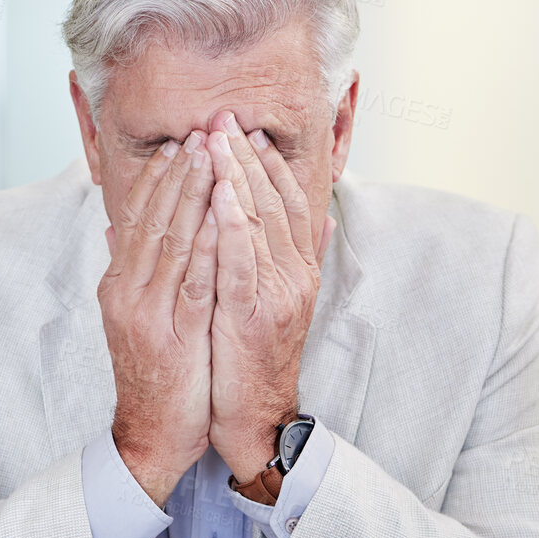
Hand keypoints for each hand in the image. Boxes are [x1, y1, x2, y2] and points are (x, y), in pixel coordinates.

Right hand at [99, 131, 219, 504]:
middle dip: (180, 174)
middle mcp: (127, 293)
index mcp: (119, 284)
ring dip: (194, 198)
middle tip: (202, 135)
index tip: (182, 145)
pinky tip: (224, 219)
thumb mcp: (136, 317)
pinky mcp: (173, 338)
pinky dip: (208, 248)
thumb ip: (131, 271)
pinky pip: (193, 284)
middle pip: (153, 220)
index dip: (159, 179)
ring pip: (172, 244)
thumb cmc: (156, 374)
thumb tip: (118, 229)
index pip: (137, 218)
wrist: (151, 434)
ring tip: (213, 159)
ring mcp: (147, 315)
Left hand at [205, 111, 333, 481]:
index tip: (248, 132)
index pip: (290, 203)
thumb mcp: (275, 302)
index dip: (270, 165)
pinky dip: (231, 226)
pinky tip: (218, 196)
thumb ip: (292, 259)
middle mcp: (295, 276)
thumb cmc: (252, 359)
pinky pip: (241, 262)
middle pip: (275, 203)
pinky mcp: (253, 315)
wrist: (253, 418)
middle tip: (224, 119)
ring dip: (236, 178)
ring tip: (215, 141)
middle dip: (247, 157)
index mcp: (298, 270)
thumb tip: (323, 220)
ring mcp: (277, 295)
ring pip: (259, 224)